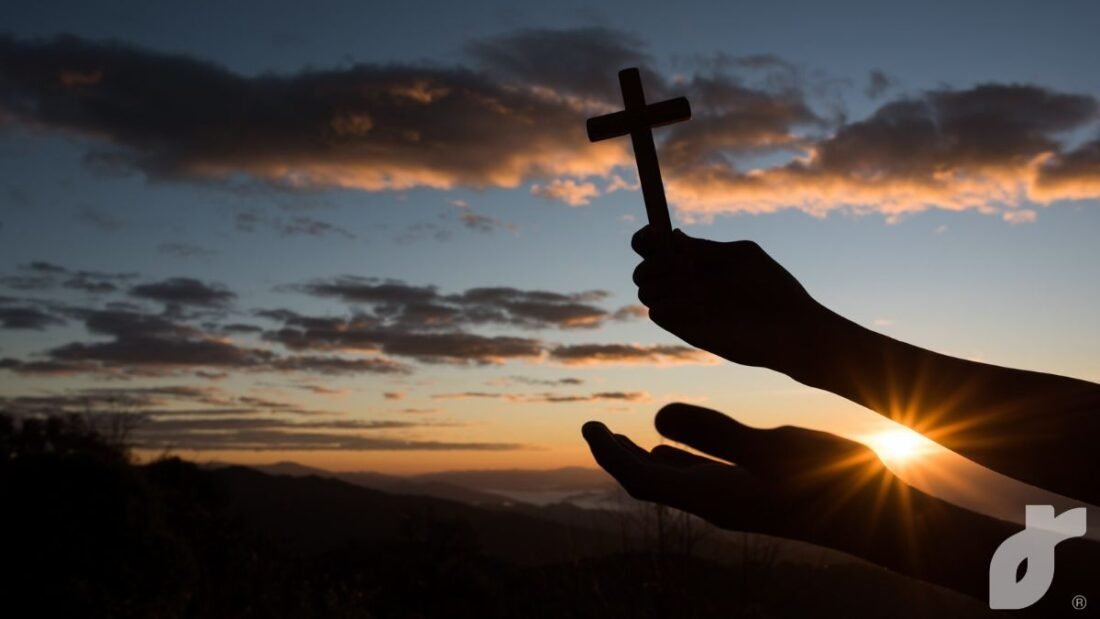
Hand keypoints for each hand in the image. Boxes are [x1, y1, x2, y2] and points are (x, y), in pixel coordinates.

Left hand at [582, 403, 899, 541]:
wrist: (876, 518)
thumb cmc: (830, 481)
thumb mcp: (772, 448)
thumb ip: (715, 433)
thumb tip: (655, 420)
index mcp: (713, 497)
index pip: (642, 479)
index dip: (610, 455)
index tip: (588, 426)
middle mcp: (714, 505)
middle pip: (647, 485)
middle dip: (615, 459)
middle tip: (591, 429)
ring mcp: (732, 503)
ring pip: (670, 484)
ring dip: (639, 461)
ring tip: (617, 439)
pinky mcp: (749, 497)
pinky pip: (694, 481)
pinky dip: (672, 462)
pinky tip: (670, 448)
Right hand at [631, 227, 833, 374]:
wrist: (789, 330)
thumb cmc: (772, 288)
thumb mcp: (739, 258)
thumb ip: (704, 249)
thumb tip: (672, 236)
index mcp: (697, 259)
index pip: (656, 244)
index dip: (647, 238)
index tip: (652, 234)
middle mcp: (685, 282)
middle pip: (645, 267)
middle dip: (651, 263)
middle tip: (677, 266)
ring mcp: (683, 306)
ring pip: (646, 290)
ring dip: (659, 283)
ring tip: (690, 286)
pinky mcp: (685, 329)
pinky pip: (657, 312)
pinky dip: (666, 304)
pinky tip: (692, 304)